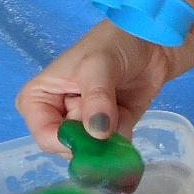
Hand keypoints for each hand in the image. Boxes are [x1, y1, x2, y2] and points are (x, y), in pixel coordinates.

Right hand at [16, 20, 176, 152]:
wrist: (152, 40)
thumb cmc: (114, 42)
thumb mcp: (99, 64)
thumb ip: (96, 97)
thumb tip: (97, 134)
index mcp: (40, 97)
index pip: (43, 133)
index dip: (63, 140)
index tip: (88, 135)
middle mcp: (59, 115)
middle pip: (67, 148)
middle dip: (90, 144)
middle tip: (110, 123)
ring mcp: (85, 125)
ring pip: (91, 153)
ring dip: (109, 147)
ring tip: (123, 119)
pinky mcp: (110, 131)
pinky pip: (112, 151)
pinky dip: (123, 147)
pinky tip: (130, 127)